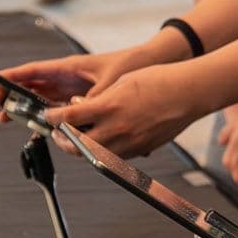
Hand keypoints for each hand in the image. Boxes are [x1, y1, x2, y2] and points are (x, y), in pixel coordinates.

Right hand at [0, 50, 127, 121]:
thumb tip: (80, 114)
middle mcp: (66, 77)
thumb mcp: (108, 81)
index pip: (34, 70)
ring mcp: (70, 89)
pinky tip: (35, 127)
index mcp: (68, 67)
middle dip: (11, 94)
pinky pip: (55, 108)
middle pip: (31, 85)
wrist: (147, 65)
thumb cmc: (128, 65)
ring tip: (6, 118)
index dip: (12, 76)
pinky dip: (43, 116)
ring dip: (23, 107)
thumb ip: (93, 98)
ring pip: (40, 98)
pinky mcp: (79, 100)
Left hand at [56, 65, 204, 156]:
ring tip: (75, 139)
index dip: (53, 119)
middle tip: (57, 133)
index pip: (69, 118)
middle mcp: (116, 128)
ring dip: (80, 148)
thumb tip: (83, 107)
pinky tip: (100, 140)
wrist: (189, 92)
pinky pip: (113, 156)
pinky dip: (101, 150)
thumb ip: (99, 97)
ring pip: (93, 155)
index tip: (48, 116)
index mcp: (109, 107)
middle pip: (76, 144)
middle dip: (62, 140)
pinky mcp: (140, 149)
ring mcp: (129, 142)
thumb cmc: (159, 81)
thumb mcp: (121, 81)